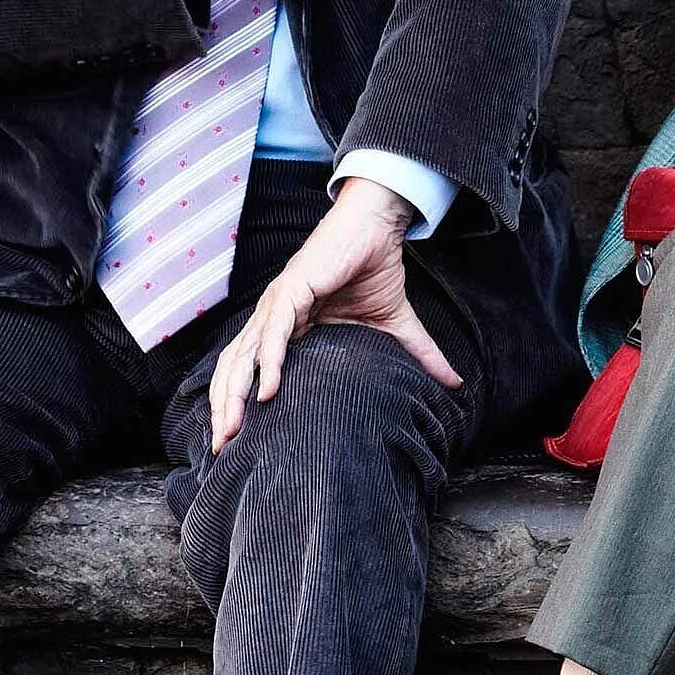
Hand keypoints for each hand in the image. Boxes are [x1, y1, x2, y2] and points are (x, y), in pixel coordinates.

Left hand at [206, 177, 461, 450]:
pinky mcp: (293, 288)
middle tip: (219, 451)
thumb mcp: (395, 326)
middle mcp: (274, 317)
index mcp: (288, 326)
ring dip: (234, 392)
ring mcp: (279, 303)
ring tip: (231, 430)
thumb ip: (417, 356)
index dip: (238, 406)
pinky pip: (276, 330)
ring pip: (246, 353)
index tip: (231, 446)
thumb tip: (455, 383)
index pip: (252, 371)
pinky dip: (270, 360)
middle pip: (236, 368)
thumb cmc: (375, 267)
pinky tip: (267, 390)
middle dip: (224, 408)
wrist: (378, 223)